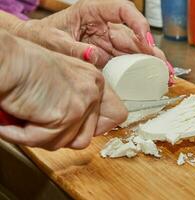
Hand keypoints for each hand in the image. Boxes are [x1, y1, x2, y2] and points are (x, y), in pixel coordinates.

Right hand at [0, 30, 126, 149]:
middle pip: (89, 135)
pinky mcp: (67, 114)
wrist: (5, 60)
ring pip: (70, 142)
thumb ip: (77, 101)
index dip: (98, 126)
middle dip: (63, 134)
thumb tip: (84, 129)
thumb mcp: (62, 81)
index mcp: (95, 81)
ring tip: (28, 117)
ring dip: (44, 136)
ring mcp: (83, 102)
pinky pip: (47, 141)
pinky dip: (26, 136)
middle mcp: (93, 90)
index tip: (78, 126)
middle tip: (43, 121)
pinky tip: (17, 120)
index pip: (117, 115)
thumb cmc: (23, 67)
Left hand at [15, 0, 167, 67]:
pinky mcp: (107, 56)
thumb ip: (73, 49)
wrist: (35, 46)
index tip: (145, 40)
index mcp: (93, 12)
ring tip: (165, 76)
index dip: (137, 23)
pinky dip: (140, 71)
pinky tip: (151, 79)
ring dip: (150, 63)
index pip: (122, 10)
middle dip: (151, 51)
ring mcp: (107, 42)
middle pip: (133, 35)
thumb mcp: (53, 41)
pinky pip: (126, 62)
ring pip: (134, 50)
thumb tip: (95, 56)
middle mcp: (104, 26)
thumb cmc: (41, 36)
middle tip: (164, 67)